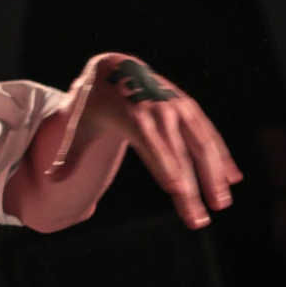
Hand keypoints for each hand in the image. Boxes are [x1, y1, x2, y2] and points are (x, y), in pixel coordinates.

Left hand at [57, 57, 240, 231]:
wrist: (115, 67)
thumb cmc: (93, 103)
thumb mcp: (77, 124)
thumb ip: (70, 153)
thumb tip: (51, 179)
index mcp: (132, 114)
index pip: (152, 144)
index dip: (166, 166)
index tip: (178, 191)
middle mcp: (159, 109)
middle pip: (180, 151)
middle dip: (194, 186)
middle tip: (202, 219)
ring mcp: (177, 107)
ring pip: (201, 142)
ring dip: (215, 173)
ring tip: (222, 204)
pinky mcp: (188, 107)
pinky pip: (208, 133)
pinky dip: (222, 155)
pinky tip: (234, 179)